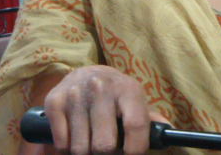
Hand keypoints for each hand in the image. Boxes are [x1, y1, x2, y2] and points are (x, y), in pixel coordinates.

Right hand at [42, 65, 165, 154]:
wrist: (86, 73)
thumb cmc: (116, 94)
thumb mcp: (134, 100)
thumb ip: (148, 118)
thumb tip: (165, 130)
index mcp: (128, 89)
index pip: (135, 125)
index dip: (134, 150)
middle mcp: (102, 88)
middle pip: (104, 145)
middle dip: (106, 154)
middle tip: (107, 149)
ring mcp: (76, 94)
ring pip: (80, 149)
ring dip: (86, 152)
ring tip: (91, 140)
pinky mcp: (55, 101)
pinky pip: (61, 144)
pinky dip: (67, 148)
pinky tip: (75, 135)